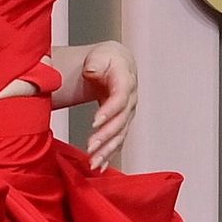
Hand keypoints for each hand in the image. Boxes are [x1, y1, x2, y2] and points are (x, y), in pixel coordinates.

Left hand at [79, 42, 136, 171]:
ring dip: (107, 150)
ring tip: (94, 163)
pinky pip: (117, 141)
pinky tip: (100, 166)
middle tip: (91, 147)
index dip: (109, 111)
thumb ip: (96, 62)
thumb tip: (93, 70)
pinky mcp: (121, 123)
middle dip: (106, 136)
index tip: (95, 122)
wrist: (114, 63)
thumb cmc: (107, 59)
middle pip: (121, 121)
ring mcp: (127, 113)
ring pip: (120, 135)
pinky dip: (109, 155)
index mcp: (126, 80)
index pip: (120, 98)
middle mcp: (130, 100)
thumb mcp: (100, 54)